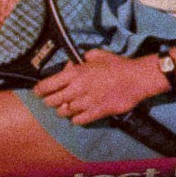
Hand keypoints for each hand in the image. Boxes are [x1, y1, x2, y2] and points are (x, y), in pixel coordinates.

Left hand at [34, 49, 166, 125]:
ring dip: (64, 110)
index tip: (38, 91)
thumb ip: (81, 59)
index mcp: (76, 73)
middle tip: (54, 99)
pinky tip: (80, 114)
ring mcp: (86, 102)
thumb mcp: (98, 55)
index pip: (47, 85)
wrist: (137, 79)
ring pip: (63, 112)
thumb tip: (70, 66)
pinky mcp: (96, 113)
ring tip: (68, 106)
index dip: (39, 90)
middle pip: (52, 101)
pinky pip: (77, 121)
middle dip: (51, 100)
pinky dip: (76, 118)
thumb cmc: (118, 65)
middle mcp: (77, 89)